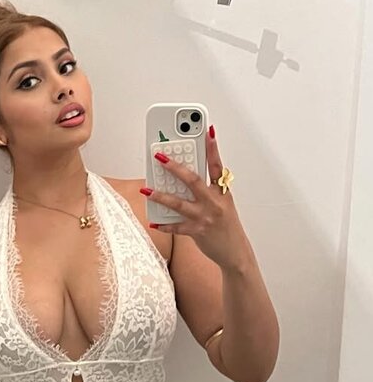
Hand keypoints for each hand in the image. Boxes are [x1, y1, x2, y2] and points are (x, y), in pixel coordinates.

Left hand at [144, 128, 249, 270]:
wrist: (234, 251)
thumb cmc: (226, 225)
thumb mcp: (222, 204)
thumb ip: (207, 191)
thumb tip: (183, 180)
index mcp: (222, 192)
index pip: (217, 165)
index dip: (213, 148)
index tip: (208, 130)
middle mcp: (214, 202)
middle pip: (193, 180)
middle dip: (175, 167)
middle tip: (160, 157)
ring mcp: (206, 217)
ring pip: (179, 203)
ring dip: (160, 196)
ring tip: (146, 190)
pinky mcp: (198, 232)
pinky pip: (176, 227)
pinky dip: (164, 224)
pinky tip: (154, 221)